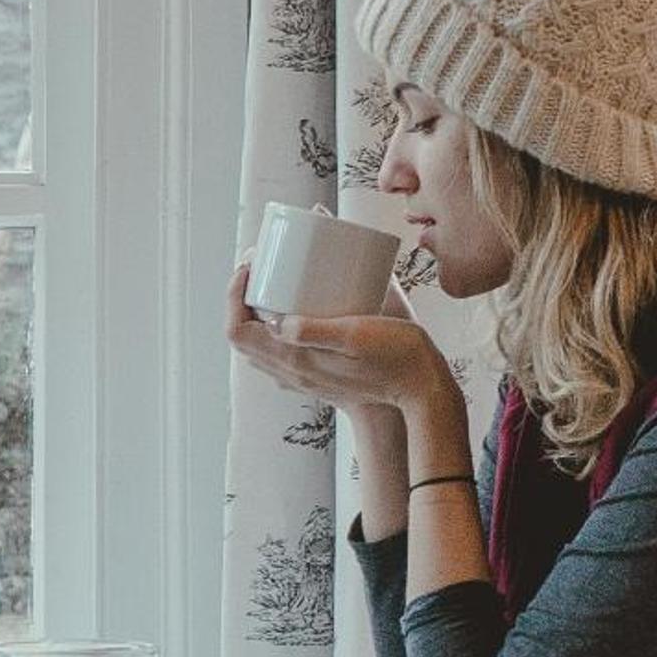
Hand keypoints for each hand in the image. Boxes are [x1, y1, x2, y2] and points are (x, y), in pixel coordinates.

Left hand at [226, 261, 452, 417]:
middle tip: (258, 270)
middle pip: (242, 340)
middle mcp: (293, 372)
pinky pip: (278, 356)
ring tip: (270, 286)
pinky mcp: (317, 377)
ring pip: (258, 350)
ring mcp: (304, 378)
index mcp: (295, 359)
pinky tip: (292, 314)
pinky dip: (272, 332)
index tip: (250, 265)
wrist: (421, 391)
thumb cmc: (396, 357)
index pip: (238, 331)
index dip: (234, 295)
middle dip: (240, 302)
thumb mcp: (355, 334)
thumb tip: (277, 321)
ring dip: (254, 317)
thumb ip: (313, 331)